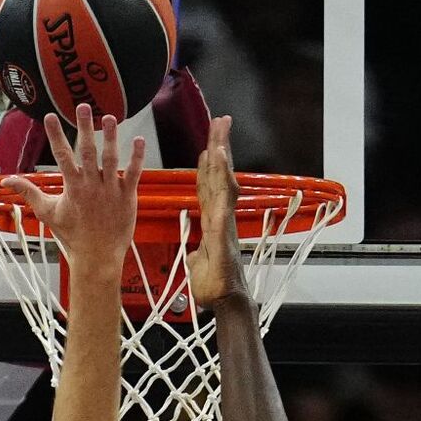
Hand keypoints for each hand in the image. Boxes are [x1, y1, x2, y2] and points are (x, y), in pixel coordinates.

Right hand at [2, 103, 144, 273]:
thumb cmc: (72, 235)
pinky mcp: (127, 197)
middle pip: (87, 152)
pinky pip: (134, 174)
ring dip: (110, 138)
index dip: (55, 135)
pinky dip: (137, 157)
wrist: (97, 257)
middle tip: (83, 106)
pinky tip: (139, 140)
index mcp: (72, 187)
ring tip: (109, 117)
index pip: (61, 156)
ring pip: (111, 159)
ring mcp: (110, 190)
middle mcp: (91, 186)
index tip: (49, 116)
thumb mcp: (47, 212)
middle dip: (84, 128)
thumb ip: (28, 192)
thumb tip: (5, 181)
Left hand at [187, 116, 246, 307]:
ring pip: (222, 180)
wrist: (225, 301)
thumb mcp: (198, 266)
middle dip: (219, 147)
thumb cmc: (214, 286)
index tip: (210, 143)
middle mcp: (221, 215)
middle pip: (218, 175)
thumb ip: (197, 255)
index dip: (210, 165)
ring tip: (220, 129)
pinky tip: (219, 157)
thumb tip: (195, 254)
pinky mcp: (224, 228)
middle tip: (220, 120)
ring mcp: (224, 220)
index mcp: (213, 221)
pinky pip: (221, 196)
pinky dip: (221, 176)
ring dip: (222, 154)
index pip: (209, 186)